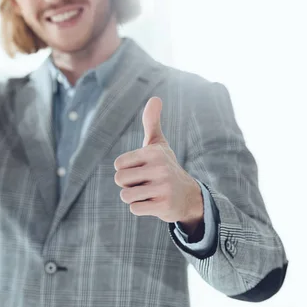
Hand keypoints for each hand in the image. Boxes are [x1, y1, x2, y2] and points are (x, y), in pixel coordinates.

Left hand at [113, 97, 202, 226]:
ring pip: (125, 196)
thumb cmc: (166, 167)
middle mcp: (160, 168)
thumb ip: (152, 122)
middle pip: (119, 180)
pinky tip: (154, 203)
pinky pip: (134, 209)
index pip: (118, 165)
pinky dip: (141, 208)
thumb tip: (155, 98)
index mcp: (153, 153)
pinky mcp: (163, 206)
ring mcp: (163, 188)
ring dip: (134, 197)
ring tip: (149, 193)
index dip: (125, 170)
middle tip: (145, 183)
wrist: (188, 196)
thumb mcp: (159, 145)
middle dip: (128, 185)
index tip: (141, 170)